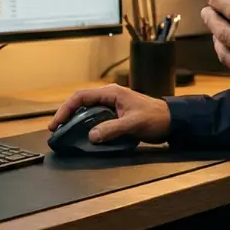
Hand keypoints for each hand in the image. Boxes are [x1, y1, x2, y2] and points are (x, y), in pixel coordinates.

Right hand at [49, 84, 171, 143]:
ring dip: (76, 121)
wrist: (172, 121)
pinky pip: (96, 118)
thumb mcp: (133, 123)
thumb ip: (112, 129)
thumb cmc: (155, 117)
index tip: (57, 123)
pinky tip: (83, 135)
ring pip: (87, 111)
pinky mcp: (116, 115)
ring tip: (66, 132)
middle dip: (67, 115)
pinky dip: (87, 125)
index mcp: (111, 93)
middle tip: (57, 129)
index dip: (65, 109)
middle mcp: (109, 97)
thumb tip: (91, 136)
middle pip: (81, 103)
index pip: (81, 97)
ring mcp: (112, 106)